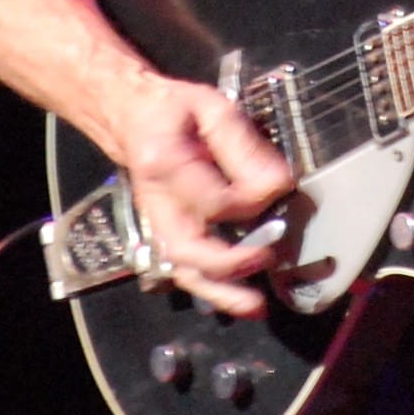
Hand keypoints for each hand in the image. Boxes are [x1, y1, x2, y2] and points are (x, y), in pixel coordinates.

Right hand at [117, 75, 294, 315]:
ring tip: (256, 305)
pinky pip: (186, 270)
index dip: (252, 200)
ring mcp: (157, 224)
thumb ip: (244, 146)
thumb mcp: (213, 108)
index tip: (281, 186)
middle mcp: (156, 202)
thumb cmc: (175, 110)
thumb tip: (280, 184)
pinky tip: (244, 300)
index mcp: (164, 163)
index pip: (212, 199)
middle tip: (267, 257)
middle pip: (186, 248)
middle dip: (230, 263)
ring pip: (183, 270)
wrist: (132, 117)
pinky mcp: (165, 235)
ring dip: (221, 292)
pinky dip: (214, 290)